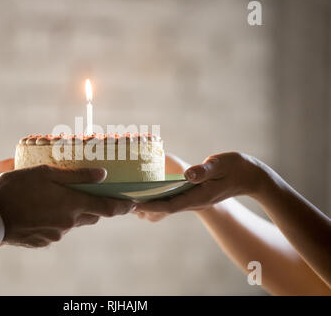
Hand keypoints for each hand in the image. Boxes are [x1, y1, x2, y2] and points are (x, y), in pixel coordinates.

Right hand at [0, 165, 135, 247]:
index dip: (124, 206)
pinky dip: (57, 220)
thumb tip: (103, 174)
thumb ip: (77, 175)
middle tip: (92, 194)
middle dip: (96, 206)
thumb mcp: (45, 174)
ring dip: (73, 212)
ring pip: (75, 222)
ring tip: (56, 199)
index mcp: (72, 204)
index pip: (108, 208)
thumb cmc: (16, 189)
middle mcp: (69, 222)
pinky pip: (59, 229)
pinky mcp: (46, 241)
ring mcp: (57, 234)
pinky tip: (42, 210)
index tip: (135, 203)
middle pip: (92, 215)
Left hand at [136, 152, 266, 213]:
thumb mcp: (221, 165)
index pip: (170, 205)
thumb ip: (204, 170)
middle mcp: (194, 201)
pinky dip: (159, 197)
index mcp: (198, 196)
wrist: (251, 177)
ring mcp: (194, 199)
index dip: (150, 205)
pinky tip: (148, 192)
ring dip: (150, 203)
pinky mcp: (194, 193)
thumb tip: (187, 175)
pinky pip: (173, 199)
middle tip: (122, 204)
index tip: (133, 205)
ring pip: (167, 205)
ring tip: (129, 200)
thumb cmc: (237, 168)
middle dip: (144, 207)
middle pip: (164, 208)